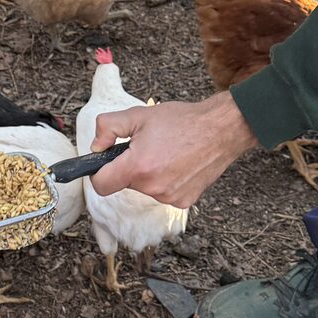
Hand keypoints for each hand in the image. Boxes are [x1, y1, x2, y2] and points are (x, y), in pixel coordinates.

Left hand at [88, 92, 256, 208]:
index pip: (101, 185)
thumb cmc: (182, 121)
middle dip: (130, 168)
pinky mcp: (182, 202)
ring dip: (149, 175)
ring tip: (167, 154)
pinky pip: (163, 194)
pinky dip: (166, 181)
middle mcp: (153, 187)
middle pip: (124, 184)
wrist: (222, 129)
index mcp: (138, 166)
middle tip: (147, 148)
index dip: (98, 173)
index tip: (105, 164)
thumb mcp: (138, 115)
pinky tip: (179, 164)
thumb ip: (108, 128)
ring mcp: (169, 197)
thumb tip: (96, 147)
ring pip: (144, 189)